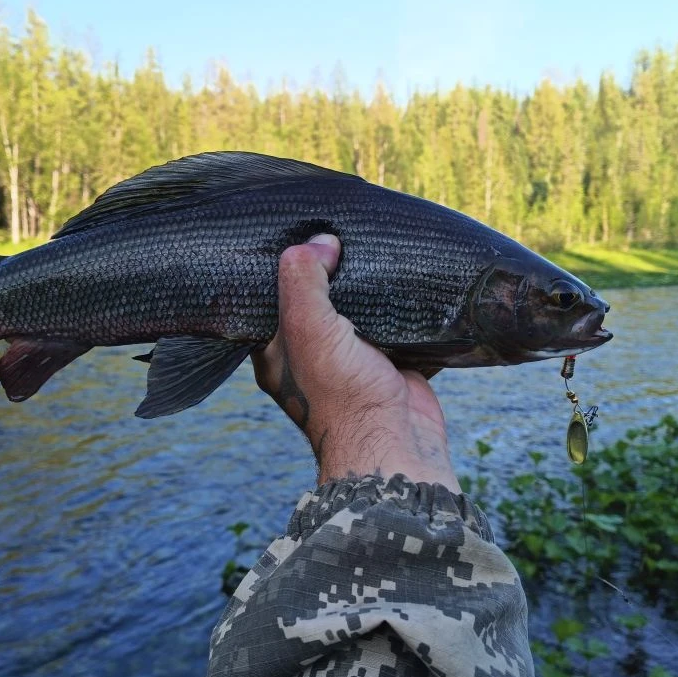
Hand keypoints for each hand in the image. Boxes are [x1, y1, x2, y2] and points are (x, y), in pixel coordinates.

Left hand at [252, 234, 459, 491]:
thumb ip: (304, 279)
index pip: (272, 298)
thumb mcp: (308, 328)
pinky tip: (405, 274)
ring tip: (374, 242)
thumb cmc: (343, 394)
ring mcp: (352, 360)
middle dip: (332, 270)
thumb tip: (320, 241)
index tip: (298, 230)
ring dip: (369, 286)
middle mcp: (311, 355)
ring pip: (358, 311)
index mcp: (277, 351)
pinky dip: (402, 306)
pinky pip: (395, 326)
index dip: (284, 266)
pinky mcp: (390, 363)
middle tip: (342, 229)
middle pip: (318, 300)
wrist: (396, 447)